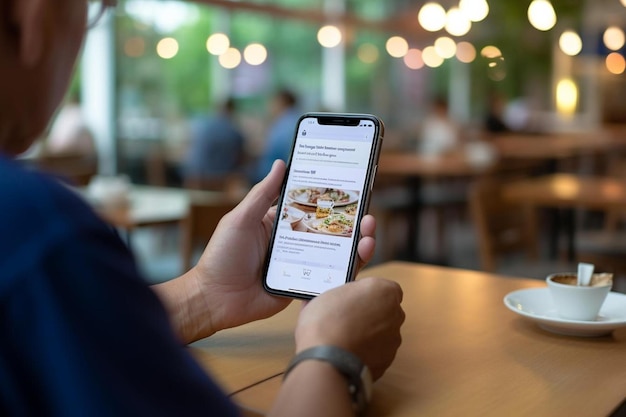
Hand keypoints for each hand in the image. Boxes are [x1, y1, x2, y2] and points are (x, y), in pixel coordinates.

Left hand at [185, 160, 377, 337]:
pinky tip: (357, 263)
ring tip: (368, 239)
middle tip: (368, 217)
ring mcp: (300, 265)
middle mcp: (294, 242)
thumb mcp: (241, 218)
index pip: (313, 207)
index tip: (354, 190)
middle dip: (354, 224)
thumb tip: (281, 163)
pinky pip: (327, 279)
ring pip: (335, 255)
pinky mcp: (302, 286)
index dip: (334, 200)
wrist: (214, 299)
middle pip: (331, 231)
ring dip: (356, 247)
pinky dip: (345, 273)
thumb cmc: (222, 255)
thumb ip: (263, 193)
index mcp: (280, 222)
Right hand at [294, 277, 404, 379]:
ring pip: (382, 333)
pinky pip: (376, 353)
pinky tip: (347, 354)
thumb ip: (345, 293)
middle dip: (369, 314)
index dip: (366, 294)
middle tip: (345, 318)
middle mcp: (395, 314)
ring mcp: (393, 340)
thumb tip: (341, 298)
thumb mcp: (328, 293)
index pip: (383, 288)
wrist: (327, 360)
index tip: (350, 299)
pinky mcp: (387, 361)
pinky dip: (365, 352)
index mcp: (384, 291)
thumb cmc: (326, 321)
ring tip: (343, 339)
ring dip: (367, 335)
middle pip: (385, 311)